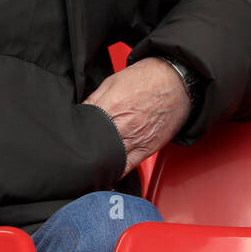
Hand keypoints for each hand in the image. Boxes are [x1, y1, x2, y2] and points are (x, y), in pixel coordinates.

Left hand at [83, 57, 191, 177]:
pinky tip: (107, 173)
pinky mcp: (147, 149)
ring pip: (109, 162)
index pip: (83, 127)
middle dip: (85, 149)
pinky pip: (127, 168)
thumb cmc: (148, 78)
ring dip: (98, 164)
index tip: (72, 136)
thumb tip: (79, 113)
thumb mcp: (113, 81)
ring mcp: (136, 140)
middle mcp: (123, 127)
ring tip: (90, 164)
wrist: (178, 81)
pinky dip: (115, 173)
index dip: (75, 133)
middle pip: (94, 147)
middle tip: (79, 151)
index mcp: (111, 107)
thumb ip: (94, 99)